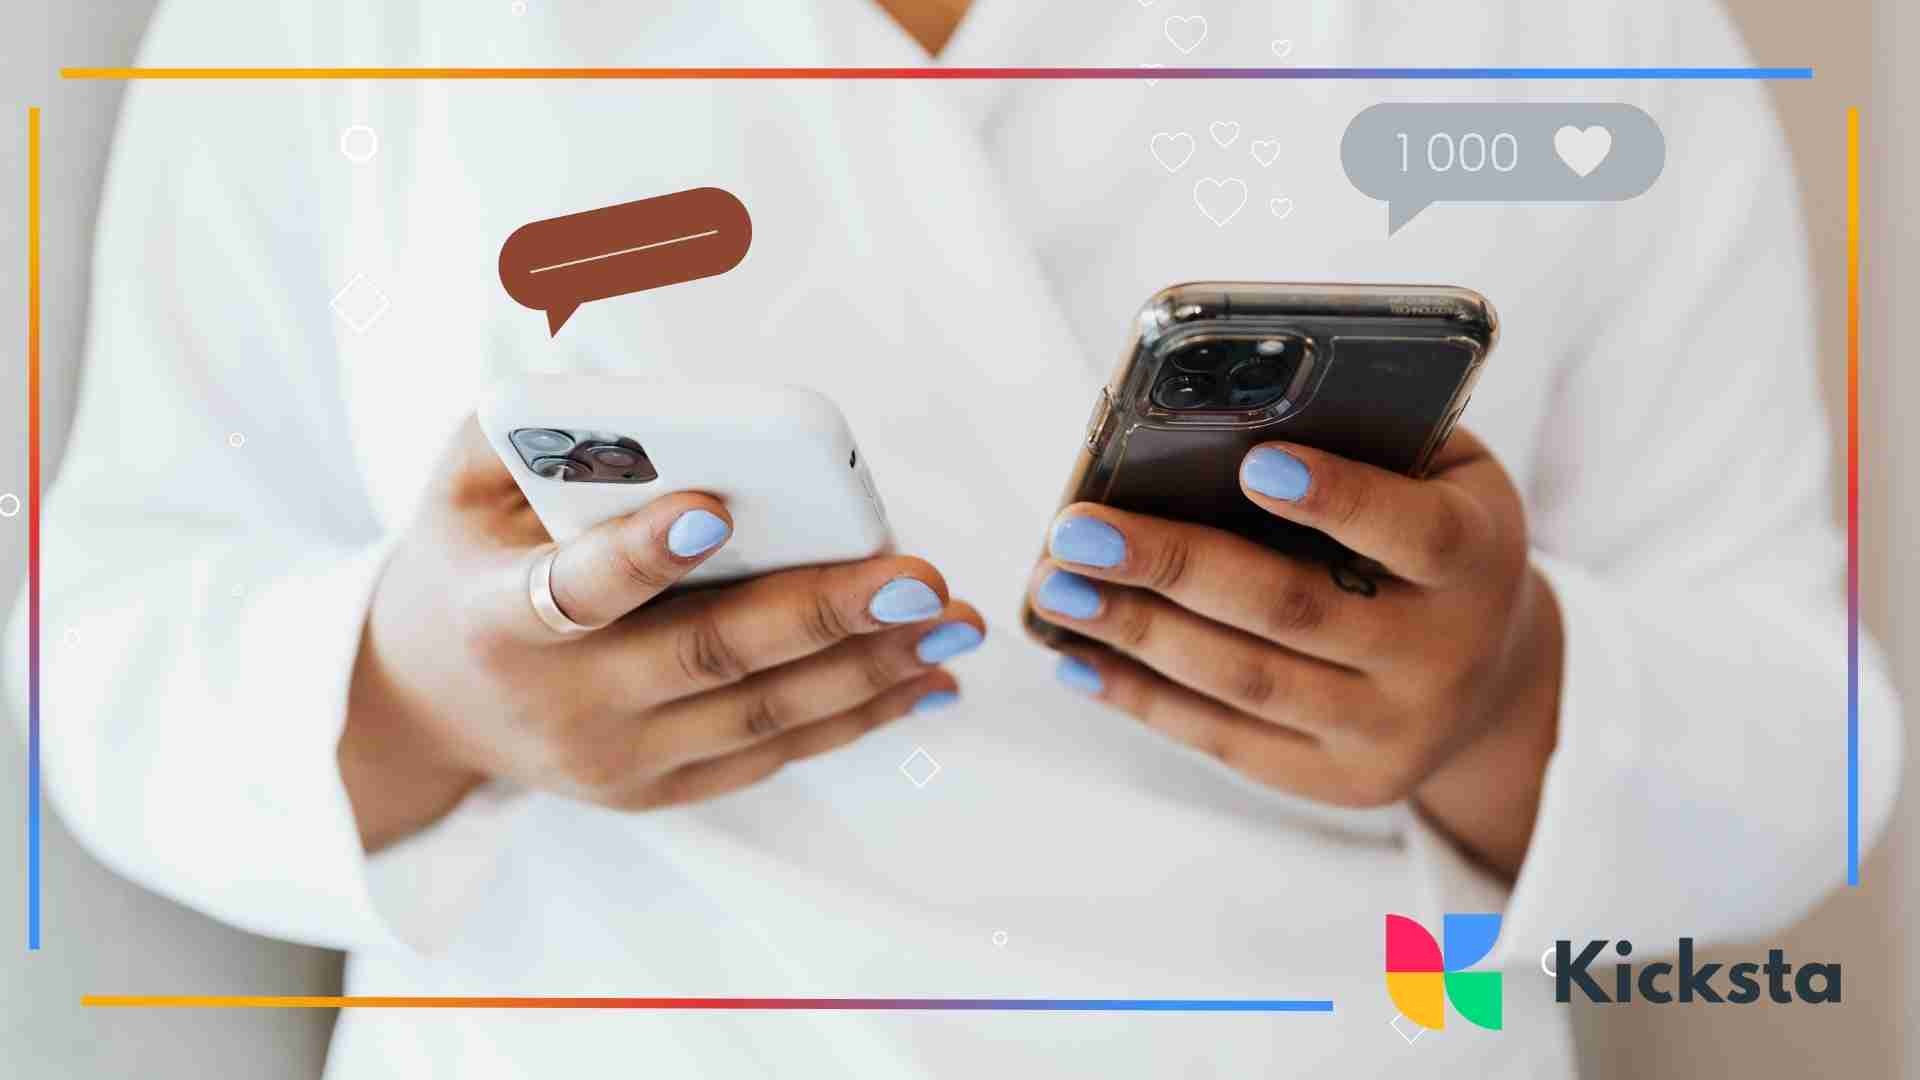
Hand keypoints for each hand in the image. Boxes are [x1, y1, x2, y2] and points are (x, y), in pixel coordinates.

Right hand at [340, 421, 981, 850]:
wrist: (423, 706)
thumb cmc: (464, 565)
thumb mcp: (459, 484)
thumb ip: (533, 425)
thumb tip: (636, 384)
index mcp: (503, 618)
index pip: (577, 589)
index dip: (644, 552)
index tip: (717, 508)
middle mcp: (565, 703)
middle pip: (706, 656)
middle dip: (820, 613)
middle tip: (917, 577)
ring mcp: (620, 760)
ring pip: (762, 714)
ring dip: (871, 668)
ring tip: (954, 622)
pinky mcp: (664, 789)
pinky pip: (777, 752)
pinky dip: (860, 716)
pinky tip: (930, 677)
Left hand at [1027, 429, 1560, 876]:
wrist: (1496, 675)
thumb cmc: (1436, 533)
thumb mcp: (1441, 472)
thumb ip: (1366, 435)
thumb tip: (1224, 403)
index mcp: (1476, 559)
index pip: (1414, 533)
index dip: (1337, 500)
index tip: (1254, 463)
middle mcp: (1442, 656)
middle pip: (1293, 610)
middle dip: (1173, 565)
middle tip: (1078, 530)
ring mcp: (1390, 731)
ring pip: (1245, 681)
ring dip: (1135, 632)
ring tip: (1055, 587)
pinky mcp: (1339, 780)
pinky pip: (1225, 740)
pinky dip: (1142, 697)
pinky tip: (1078, 654)